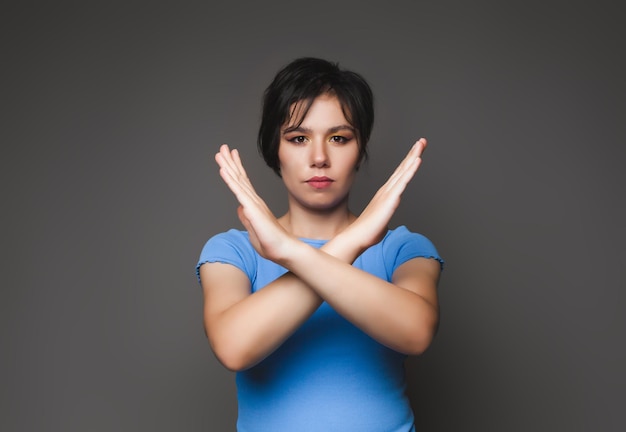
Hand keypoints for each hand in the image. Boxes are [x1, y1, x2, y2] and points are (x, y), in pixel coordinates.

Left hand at [215, 144, 295, 261]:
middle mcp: (254, 201)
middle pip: (240, 177)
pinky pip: (238, 191)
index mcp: (254, 206)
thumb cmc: (272, 244)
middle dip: (231, 162)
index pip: (243, 184)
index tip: (230, 158)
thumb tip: (240, 209)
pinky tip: (223, 169)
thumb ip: (246, 218)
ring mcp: (253, 203)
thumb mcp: (253, 231)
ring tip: (220, 152)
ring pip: (237, 180)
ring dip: (228, 165)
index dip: (236, 170)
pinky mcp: (252, 209)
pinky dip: (230, 179)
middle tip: (223, 148)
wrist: (284, 250)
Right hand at [343, 138, 426, 251]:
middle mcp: (387, 190)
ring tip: (421, 144)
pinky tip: (417, 160)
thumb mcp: (381, 220)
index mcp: (385, 194)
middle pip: (403, 168)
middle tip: (422, 141)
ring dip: (413, 156)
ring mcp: (388, 193)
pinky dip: (411, 170)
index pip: (400, 175)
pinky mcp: (390, 200)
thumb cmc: (367, 232)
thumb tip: (384, 217)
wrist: (356, 237)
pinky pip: (403, 182)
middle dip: (413, 153)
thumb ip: (385, 215)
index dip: (408, 162)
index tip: (416, 151)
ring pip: (404, 171)